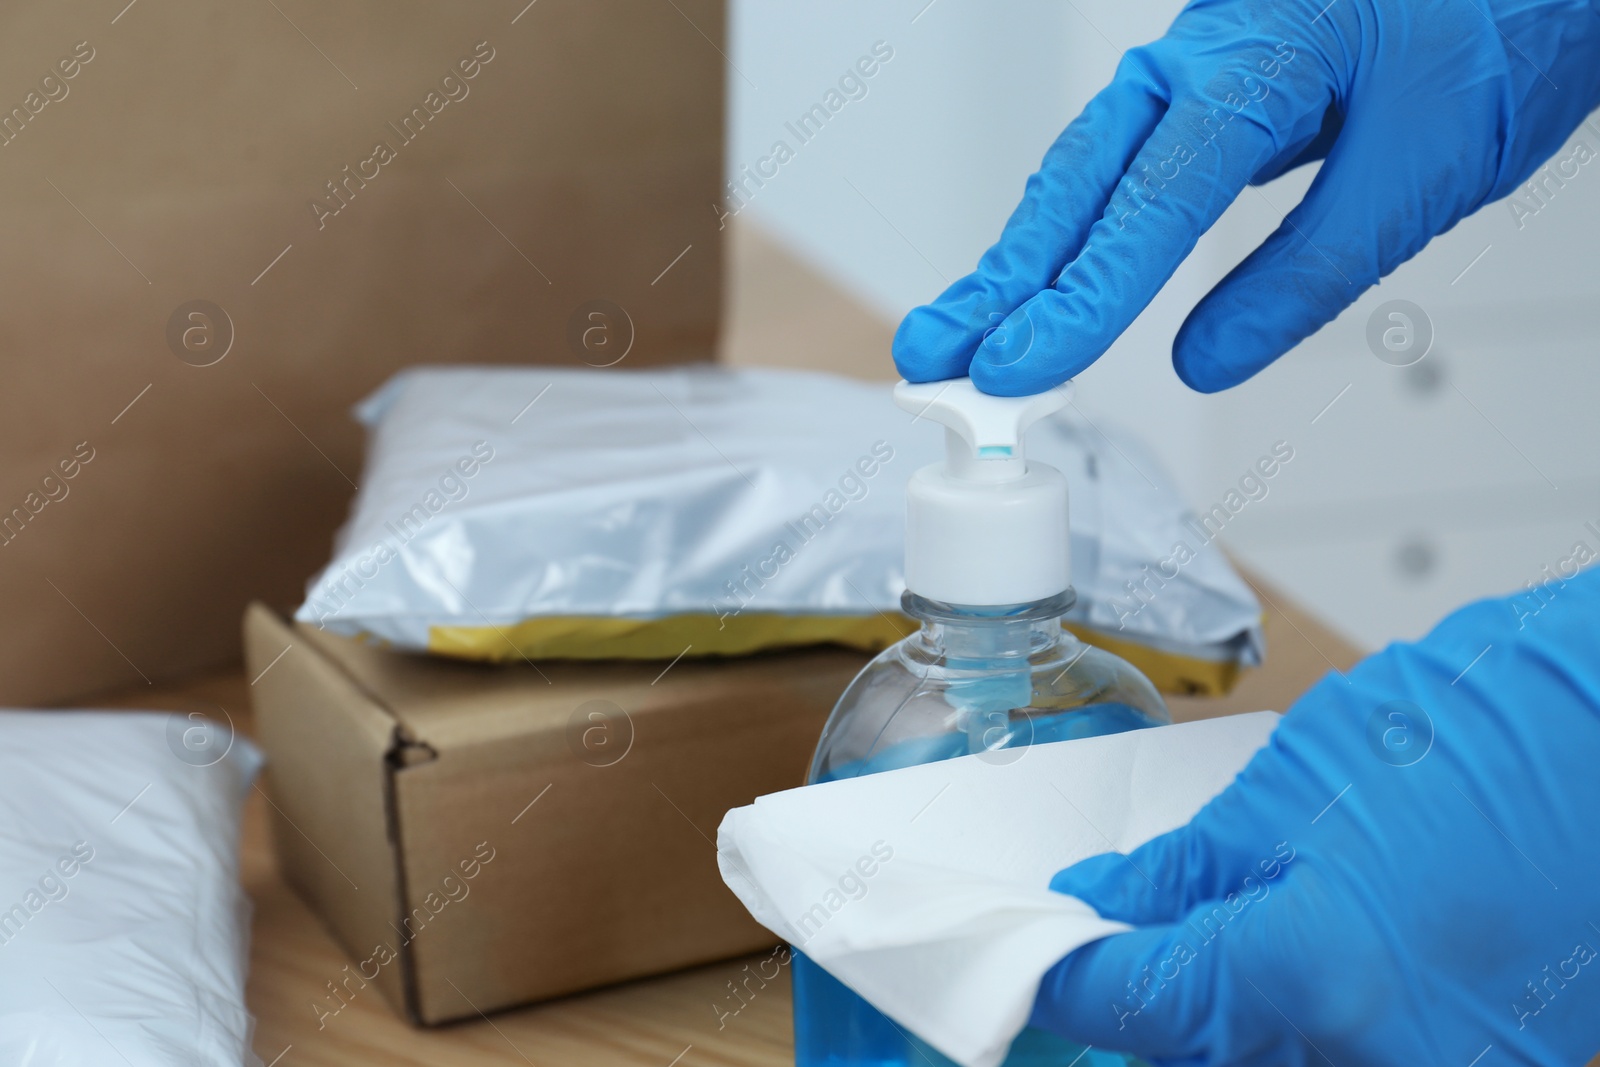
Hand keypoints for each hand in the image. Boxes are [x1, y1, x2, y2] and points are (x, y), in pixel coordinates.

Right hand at [893, 0, 1599, 394]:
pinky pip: (1116, 166)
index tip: (1016, 369)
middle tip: (935, 356)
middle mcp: (1200, 57)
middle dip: (1000, 281)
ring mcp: (1193, 65)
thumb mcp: (1417, 173)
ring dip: (1019, 259)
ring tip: (962, 331)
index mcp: (1252, 65)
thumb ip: (1304, 274)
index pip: (1144, 207)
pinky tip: (1043, 276)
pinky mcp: (1205, 87)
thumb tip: (1204, 357)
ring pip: (1081, 172)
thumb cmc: (1499, 29)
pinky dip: (1073, 231)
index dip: (1075, 300)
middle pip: (1073, 184)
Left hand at [1028, 566, 1599, 1064]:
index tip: (1029, 955)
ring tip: (1198, 940)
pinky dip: (1300, 1024)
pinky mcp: (1489, 1065)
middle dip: (1143, 1005)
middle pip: (1200, 1057)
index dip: (1066, 976)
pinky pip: (1350, 1058)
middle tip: (1108, 943)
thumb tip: (1102, 911)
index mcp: (1315, 979)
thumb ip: (1185, 872)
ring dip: (1218, 1021)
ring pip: (1271, 1065)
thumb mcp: (1299, 785)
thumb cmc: (1498, 726)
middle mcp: (1378, 1059)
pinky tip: (1290, 959)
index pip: (1136, 1004)